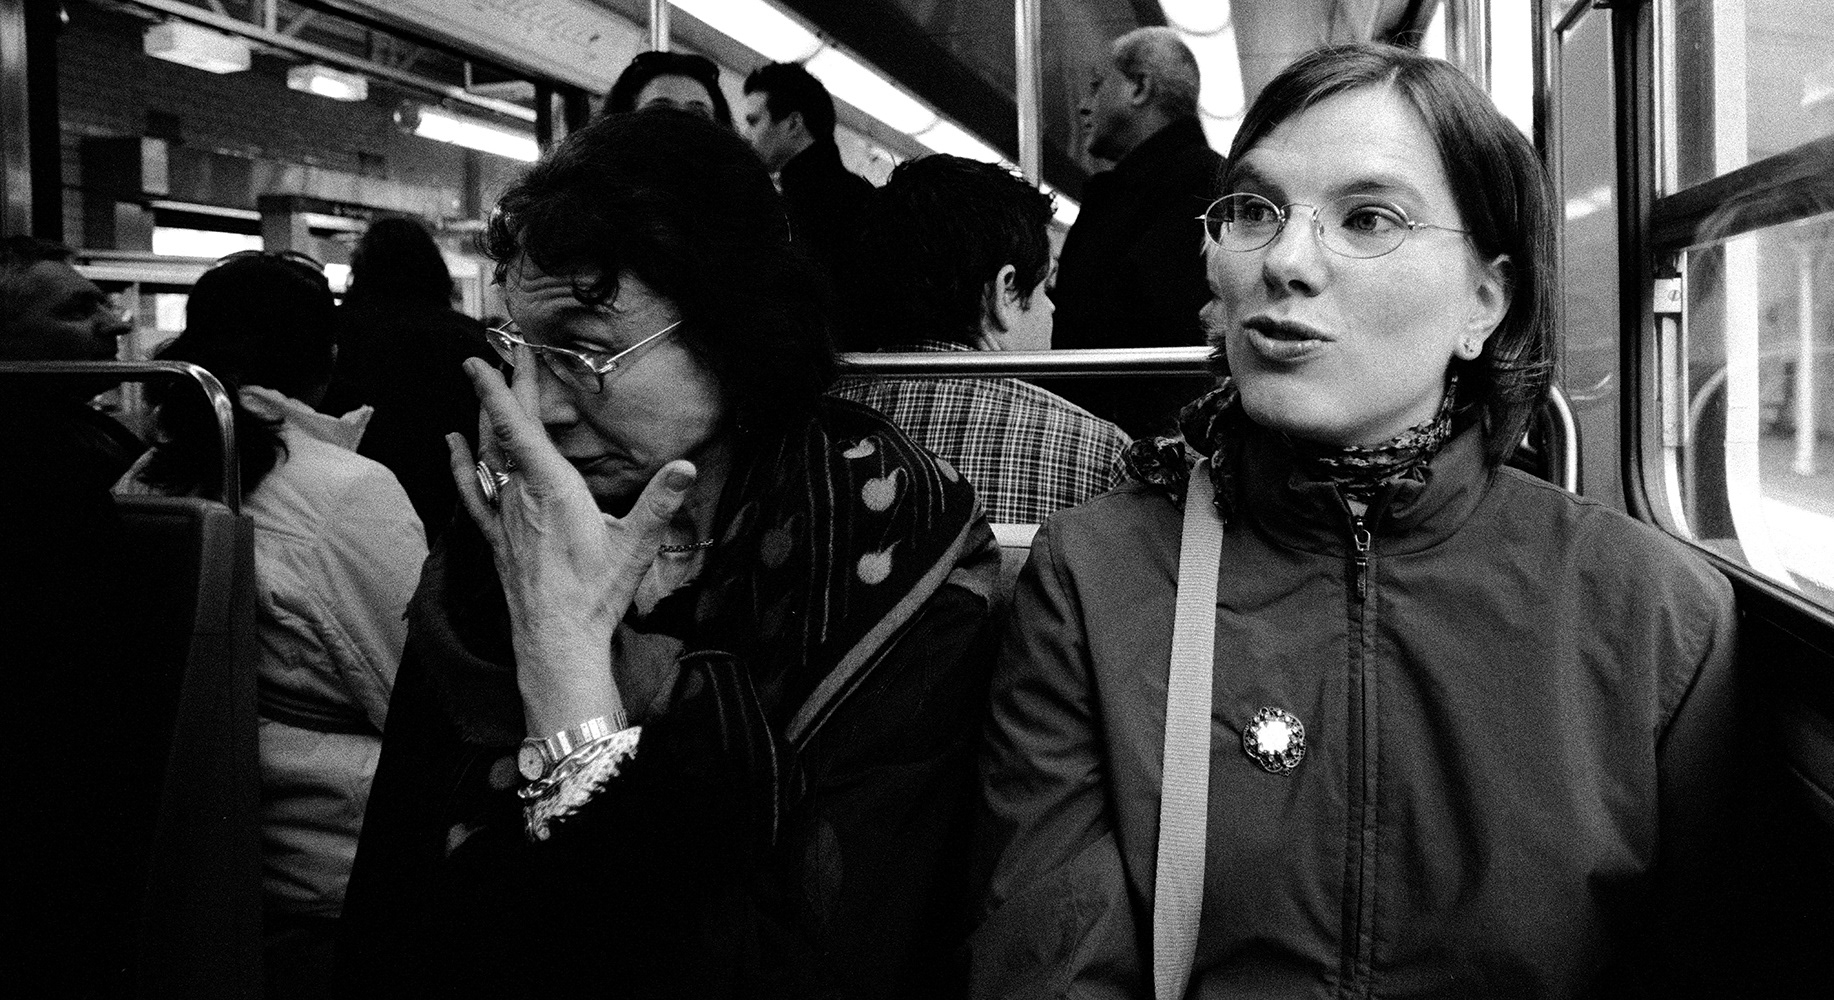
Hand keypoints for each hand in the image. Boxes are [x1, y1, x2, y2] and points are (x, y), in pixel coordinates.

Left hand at [448, 353, 696, 732]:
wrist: (557, 640)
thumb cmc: (596, 594)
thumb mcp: (636, 545)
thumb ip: (660, 502)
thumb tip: (686, 466)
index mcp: (552, 489)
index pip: (519, 428)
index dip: (500, 390)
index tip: (486, 358)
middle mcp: (519, 495)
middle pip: (504, 431)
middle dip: (503, 389)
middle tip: (504, 354)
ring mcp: (502, 516)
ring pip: (485, 455)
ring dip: (484, 419)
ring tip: (483, 386)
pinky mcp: (495, 537)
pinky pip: (471, 490)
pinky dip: (460, 463)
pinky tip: (451, 445)